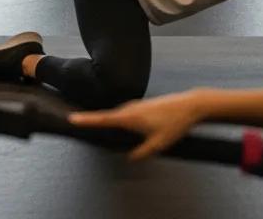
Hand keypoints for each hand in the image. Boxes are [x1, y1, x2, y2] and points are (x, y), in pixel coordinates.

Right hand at [69, 91, 203, 160]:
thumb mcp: (158, 145)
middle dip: (96, 121)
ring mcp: (138, 105)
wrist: (190, 106)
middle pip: (109, 117)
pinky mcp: (144, 105)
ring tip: (103, 127)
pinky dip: (122, 119)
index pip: (103, 119)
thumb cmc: (175, 123)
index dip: (87, 119)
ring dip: (111, 121)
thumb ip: (141, 153)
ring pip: (119, 115)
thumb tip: (129, 157)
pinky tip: (128, 127)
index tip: (73, 118)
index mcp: (130, 116)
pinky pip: (127, 113)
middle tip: (82, 124)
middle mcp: (131, 108)